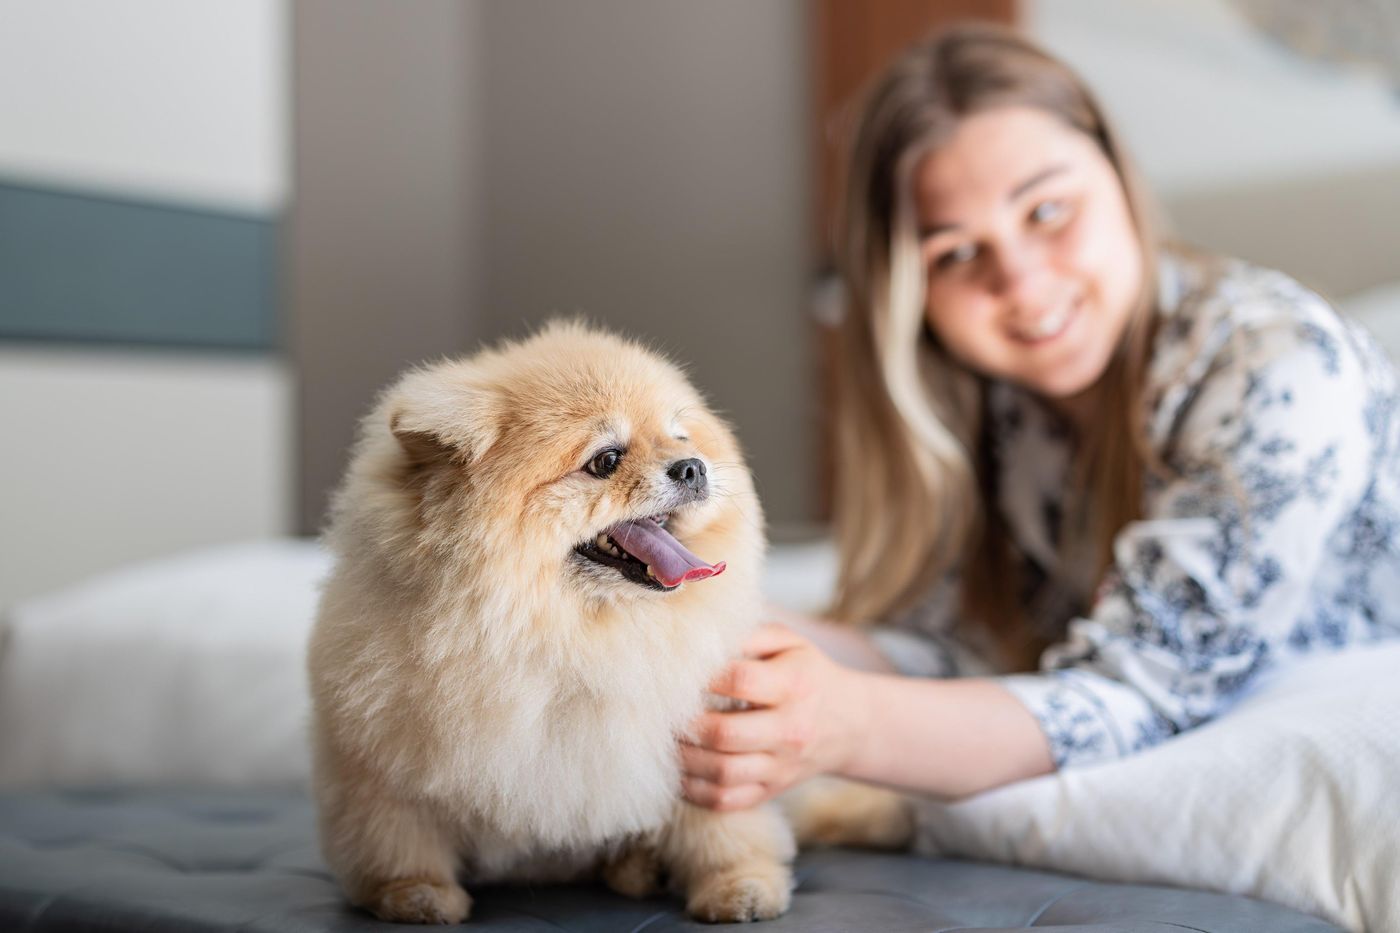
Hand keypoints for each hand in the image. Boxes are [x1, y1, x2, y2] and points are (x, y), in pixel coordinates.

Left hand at [679, 622, 870, 810]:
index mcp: (794, 686)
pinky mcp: (771, 792)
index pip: (739, 681)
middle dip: (685, 724)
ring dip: (683, 759)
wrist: (848, 724)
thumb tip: (699, 631)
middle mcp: (790, 730)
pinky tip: (679, 771)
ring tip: (663, 740)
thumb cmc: (806, 674)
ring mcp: (781, 767)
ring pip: (722, 773)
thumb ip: (748, 633)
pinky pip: (726, 800)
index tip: (678, 671)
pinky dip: (694, 790)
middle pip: (725, 734)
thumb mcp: (789, 643)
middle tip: (660, 712)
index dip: (703, 676)